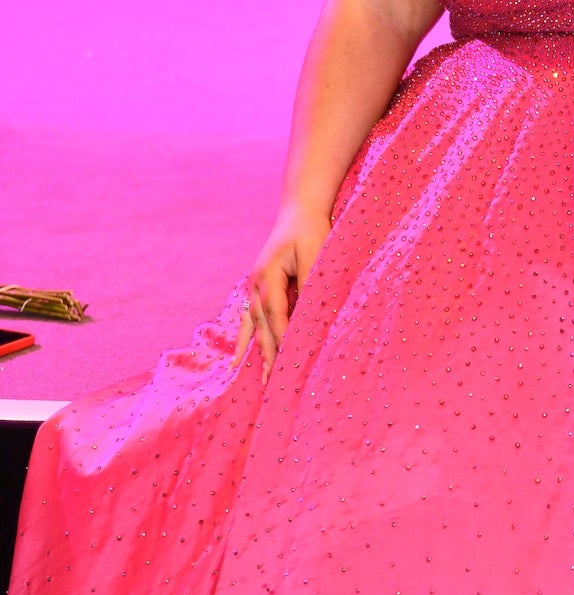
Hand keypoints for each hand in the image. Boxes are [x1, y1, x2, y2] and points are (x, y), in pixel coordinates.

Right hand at [235, 204, 331, 381]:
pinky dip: (247, 341)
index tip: (292, 361)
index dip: (284, 339)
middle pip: (263, 327)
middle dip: (269, 355)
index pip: (277, 316)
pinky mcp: (258, 289)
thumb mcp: (315, 254)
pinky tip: (238, 361)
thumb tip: (311, 314)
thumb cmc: (311, 230)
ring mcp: (254, 288)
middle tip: (274, 384)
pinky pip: (250, 320)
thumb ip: (310, 283)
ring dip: (258, 353)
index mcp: (268, 277)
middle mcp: (256, 285)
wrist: (299, 210)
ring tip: (260, 380)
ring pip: (255, 327)